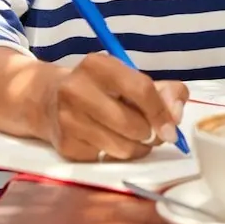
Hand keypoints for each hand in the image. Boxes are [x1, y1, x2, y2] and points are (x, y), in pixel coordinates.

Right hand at [35, 53, 187, 161]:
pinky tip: (111, 141)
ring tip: (135, 138)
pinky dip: (117, 154)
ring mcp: (67, 119)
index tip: (172, 128)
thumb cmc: (102, 89)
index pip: (141, 89)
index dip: (162, 112)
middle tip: (153, 133)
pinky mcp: (65, 145)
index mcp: (98, 65)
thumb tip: (176, 114)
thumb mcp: (131, 79)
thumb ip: (164, 91)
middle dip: (151, 133)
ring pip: (122, 147)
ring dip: (137, 148)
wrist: (48, 100)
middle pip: (133, 124)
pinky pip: (105, 158)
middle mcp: (77, 89)